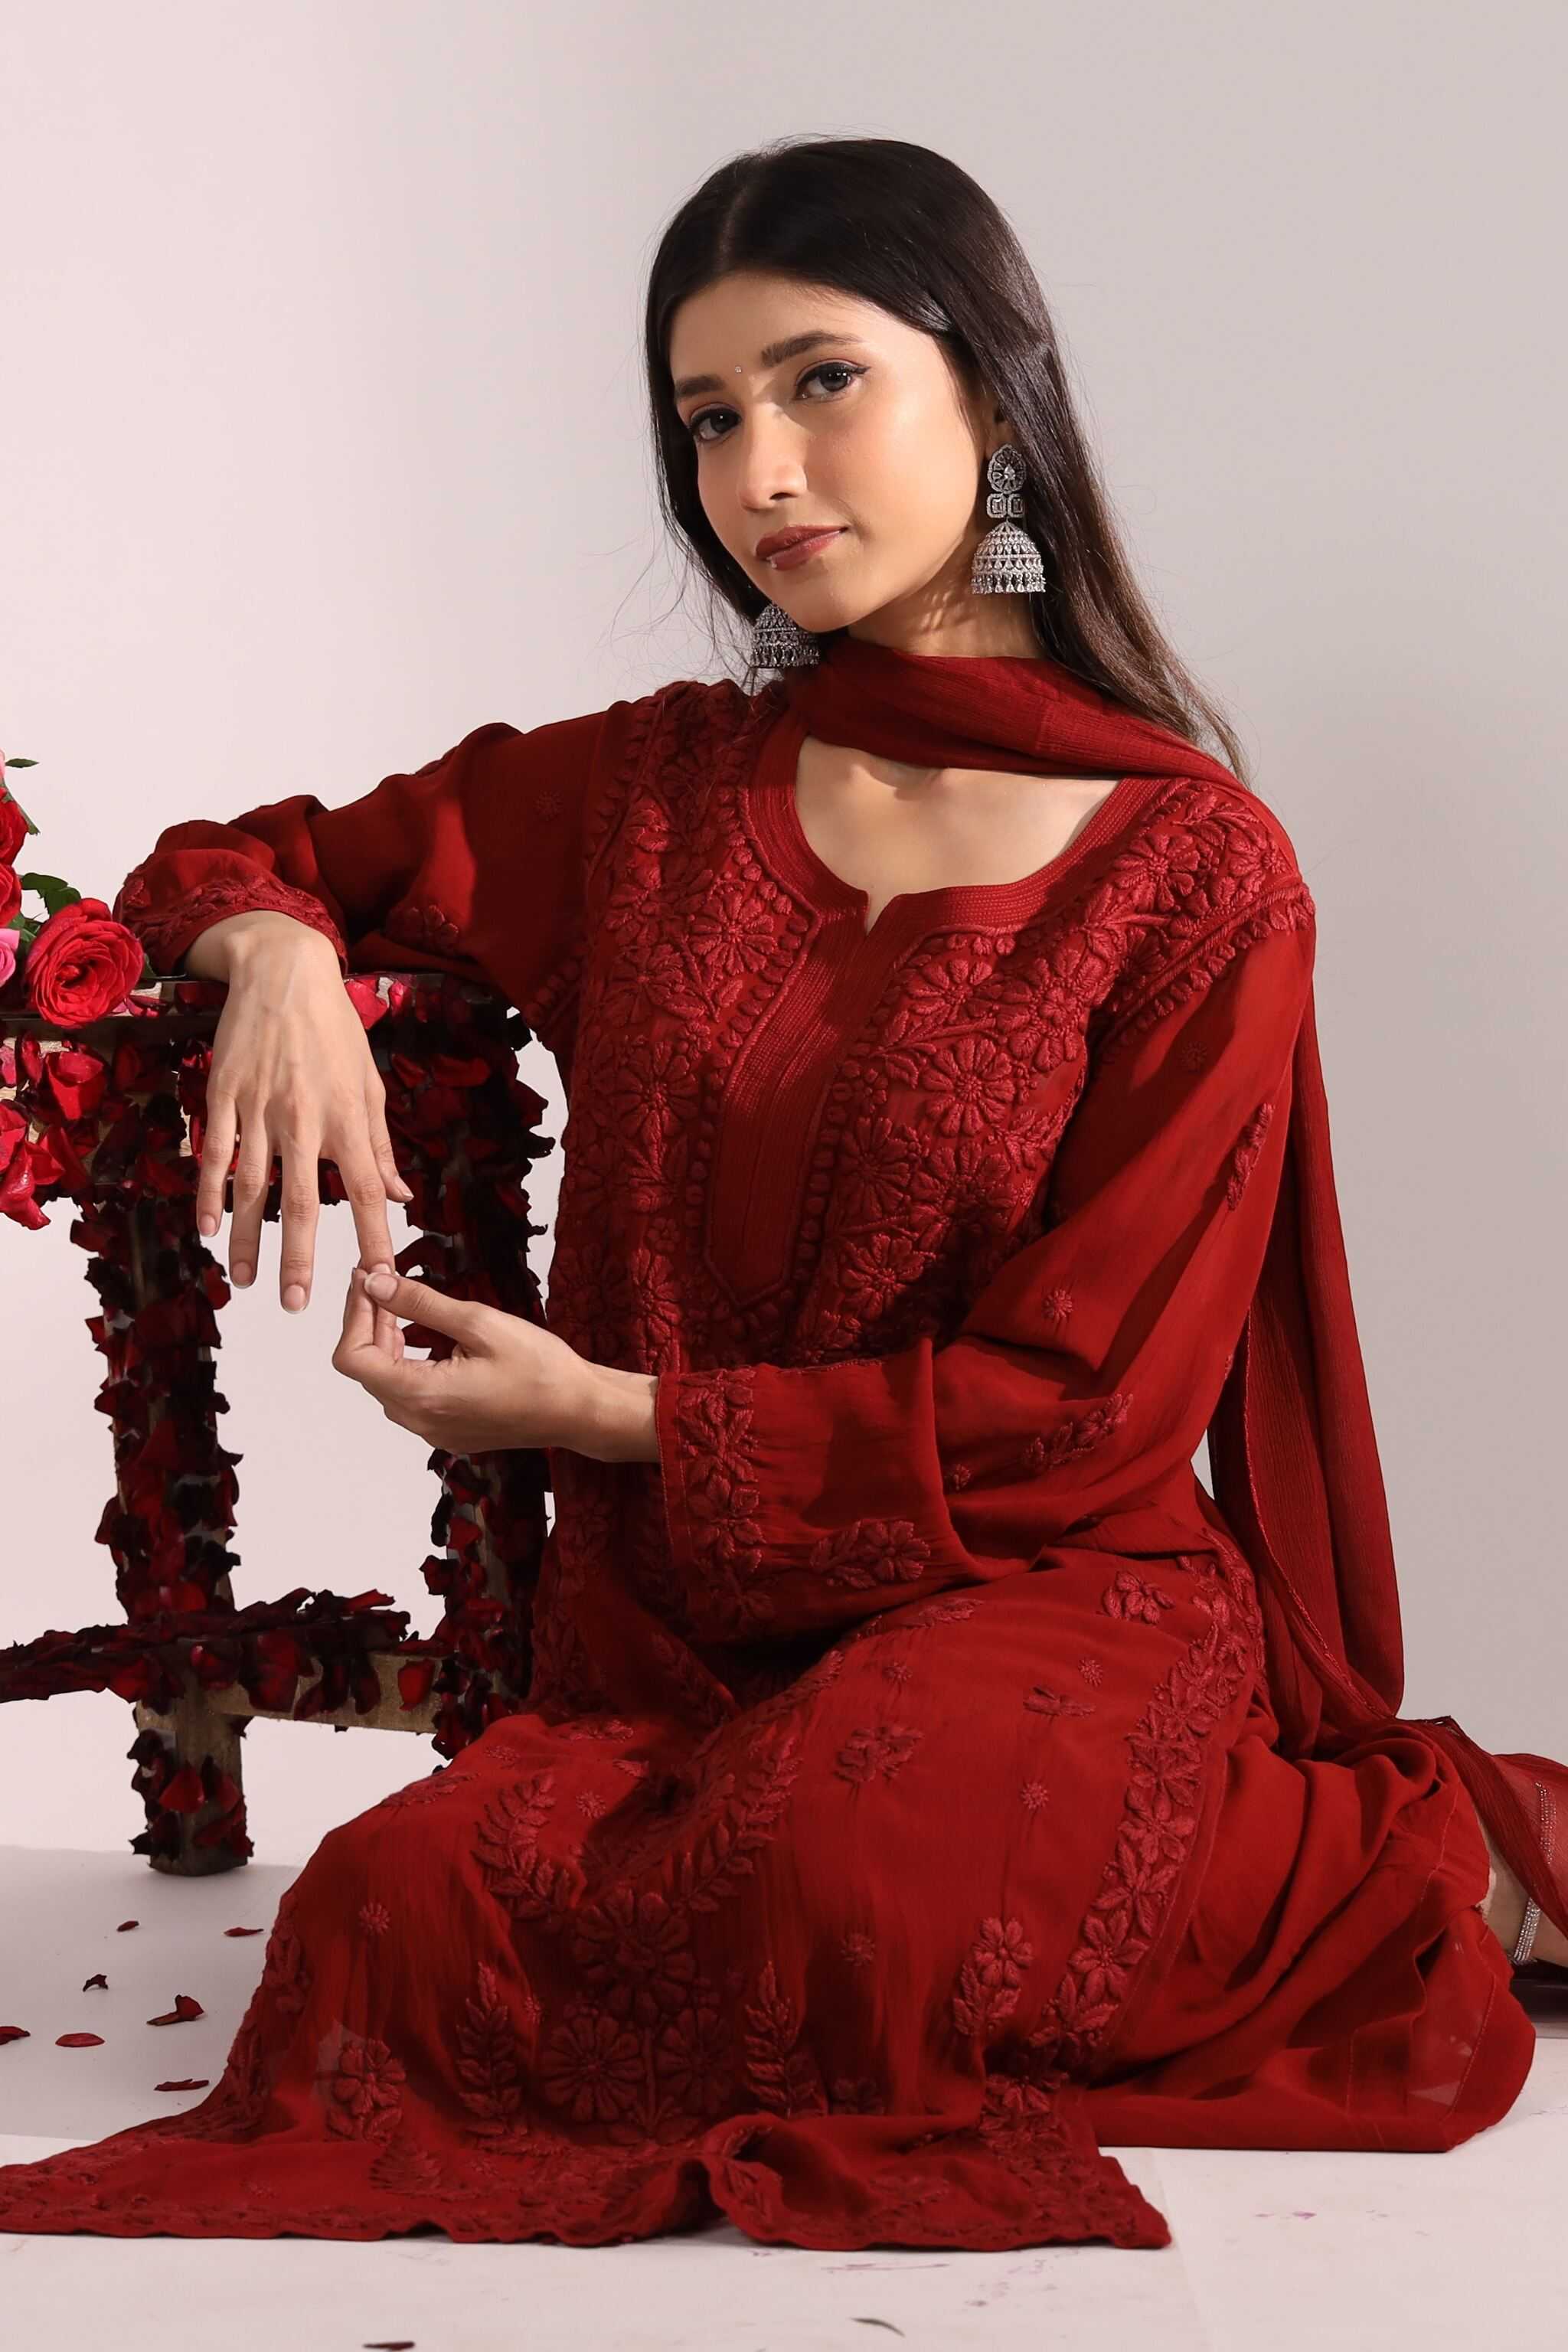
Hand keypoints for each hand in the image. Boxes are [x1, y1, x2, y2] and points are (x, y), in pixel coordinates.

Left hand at [332, 1263, 598, 1456]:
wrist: (579, 1410)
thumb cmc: (541, 1368)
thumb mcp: (479, 1322)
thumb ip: (420, 1303)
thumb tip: (375, 1283)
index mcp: (423, 1396)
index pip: (353, 1358)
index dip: (353, 1315)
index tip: (367, 1281)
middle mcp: (420, 1421)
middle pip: (366, 1370)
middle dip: (369, 1322)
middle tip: (383, 1280)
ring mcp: (433, 1431)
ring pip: (385, 1383)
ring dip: (386, 1343)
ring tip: (404, 1306)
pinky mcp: (446, 1431)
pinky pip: (408, 1396)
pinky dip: (405, 1363)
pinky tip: (425, 1337)